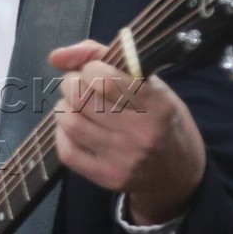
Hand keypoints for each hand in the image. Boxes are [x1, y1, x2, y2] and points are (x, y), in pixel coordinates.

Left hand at [49, 40, 204, 223]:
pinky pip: (67, 151)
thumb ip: (104, 58)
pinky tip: (74, 128)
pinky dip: (62, 133)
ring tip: (75, 105)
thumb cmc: (161, 119)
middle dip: (71, 83)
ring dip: (65, 107)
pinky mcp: (106, 177)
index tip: (92, 69)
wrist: (176, 172)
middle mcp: (141, 134)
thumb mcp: (149, 83)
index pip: (105, 80)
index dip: (88, 68)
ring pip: (71, 123)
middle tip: (77, 84)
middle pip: (82, 99)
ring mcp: (122, 159)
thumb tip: (56, 56)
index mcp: (157, 106)